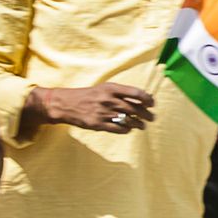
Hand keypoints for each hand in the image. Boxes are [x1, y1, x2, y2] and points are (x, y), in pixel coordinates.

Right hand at [41, 83, 155, 132]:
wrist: (65, 104)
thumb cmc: (90, 95)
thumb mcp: (105, 88)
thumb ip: (123, 92)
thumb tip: (146, 97)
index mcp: (111, 88)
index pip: (137, 93)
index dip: (148, 99)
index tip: (152, 104)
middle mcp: (108, 100)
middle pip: (135, 108)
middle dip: (147, 114)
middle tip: (152, 118)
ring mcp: (103, 112)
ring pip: (128, 120)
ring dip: (139, 124)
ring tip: (142, 125)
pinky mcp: (98, 124)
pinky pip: (118, 129)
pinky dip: (127, 130)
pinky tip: (129, 128)